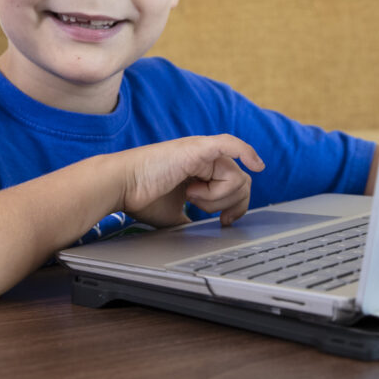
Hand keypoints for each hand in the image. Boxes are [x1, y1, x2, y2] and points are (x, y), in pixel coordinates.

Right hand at [119, 135, 264, 228]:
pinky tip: (257, 164)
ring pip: (236, 177)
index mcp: (201, 170)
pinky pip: (230, 145)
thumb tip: (196, 233)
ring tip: (191, 195)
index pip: (237, 185)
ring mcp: (202, 151)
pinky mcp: (196, 148)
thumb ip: (191, 218)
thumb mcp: (175, 215)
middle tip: (206, 211)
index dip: (237, 207)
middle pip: (242, 183)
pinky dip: (246, 152)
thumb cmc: (141, 197)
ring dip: (216, 196)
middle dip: (230, 204)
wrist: (121, 186)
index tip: (225, 223)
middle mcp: (205, 158)